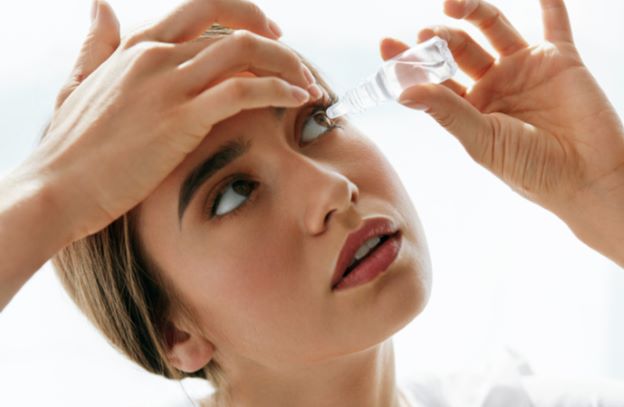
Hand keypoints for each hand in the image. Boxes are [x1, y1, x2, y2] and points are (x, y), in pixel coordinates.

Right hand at [18, 0, 316, 241]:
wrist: (54, 189)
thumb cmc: (69, 147)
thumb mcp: (80, 83)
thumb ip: (97, 45)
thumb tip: (101, 7)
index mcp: (137, 46)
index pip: (203, 9)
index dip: (243, 14)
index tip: (270, 33)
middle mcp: (155, 55)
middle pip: (232, 24)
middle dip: (275, 38)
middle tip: (299, 63)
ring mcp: (168, 84)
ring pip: (245, 51)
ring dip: (287, 65)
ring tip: (309, 87)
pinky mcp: (180, 119)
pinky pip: (243, 91)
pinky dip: (278, 90)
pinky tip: (297, 101)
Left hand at [381, 0, 623, 276]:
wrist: (586, 177)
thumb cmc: (530, 169)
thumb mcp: (481, 140)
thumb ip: (446, 111)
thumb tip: (403, 91)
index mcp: (470, 108)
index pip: (434, 79)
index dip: (411, 63)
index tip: (386, 45)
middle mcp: (493, 86)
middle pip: (459, 50)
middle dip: (440, 39)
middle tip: (425, 34)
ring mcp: (524, 70)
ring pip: (493, 29)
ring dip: (473, 12)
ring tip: (451, 4)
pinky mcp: (559, 60)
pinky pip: (554, 24)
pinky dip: (549, 3)